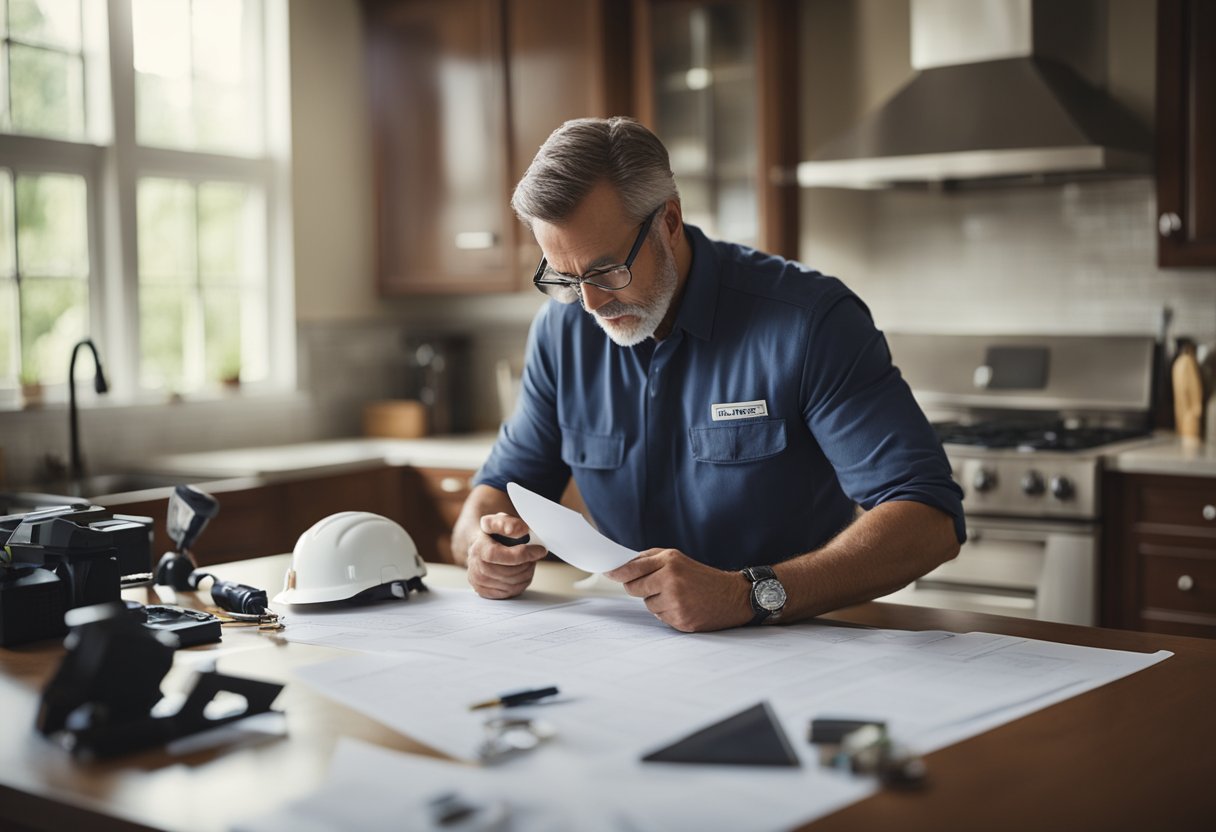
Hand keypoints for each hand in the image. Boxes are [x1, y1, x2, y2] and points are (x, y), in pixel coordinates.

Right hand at [465, 513, 547, 598]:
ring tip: (529, 563)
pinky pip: (509, 593)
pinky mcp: (483, 591)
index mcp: (478, 548)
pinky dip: (521, 584)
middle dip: (527, 565)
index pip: (496, 555)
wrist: (481, 547)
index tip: (539, 550)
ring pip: (511, 585)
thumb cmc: (493, 535)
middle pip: (508, 573)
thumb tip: (521, 530)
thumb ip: (509, 523)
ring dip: (526, 574)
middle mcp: (475, 566)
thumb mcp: (499, 521)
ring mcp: (478, 581)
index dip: (521, 554)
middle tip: (534, 556)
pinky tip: (521, 573)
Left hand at [605, 548, 752, 632]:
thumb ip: (650, 559)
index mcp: (670, 562)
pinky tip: (683, 607)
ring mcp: (676, 602)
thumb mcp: (678, 558)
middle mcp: (671, 580)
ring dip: (656, 601)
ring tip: (677, 596)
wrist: (733, 596)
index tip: (607, 572)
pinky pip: (659, 617)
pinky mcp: (680, 620)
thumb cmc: (701, 576)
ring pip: (647, 604)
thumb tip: (622, 566)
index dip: (617, 572)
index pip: (632, 568)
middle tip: (656, 586)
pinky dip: (667, 613)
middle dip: (639, 588)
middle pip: (634, 588)